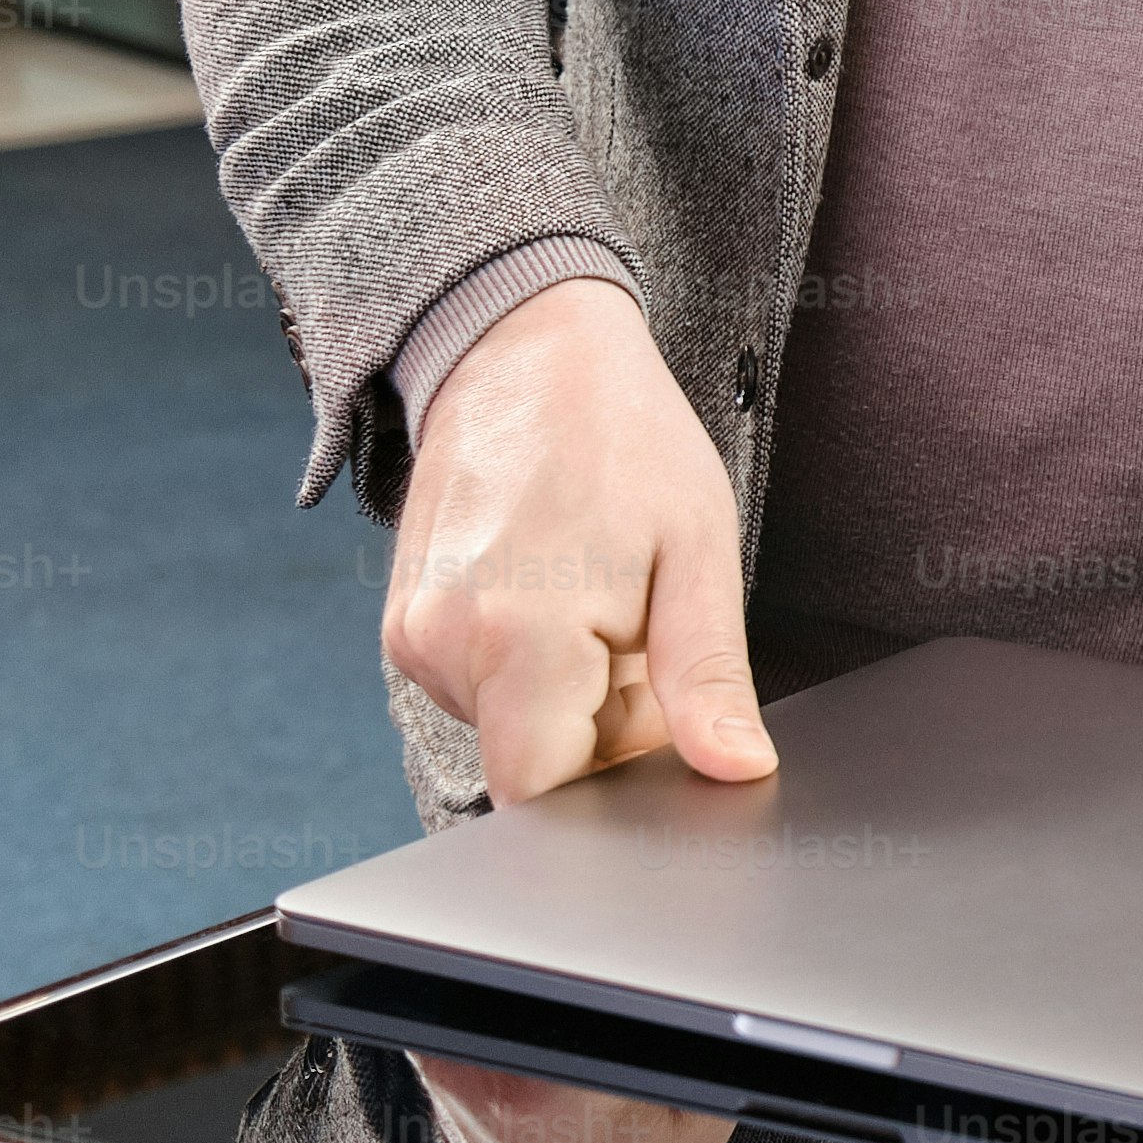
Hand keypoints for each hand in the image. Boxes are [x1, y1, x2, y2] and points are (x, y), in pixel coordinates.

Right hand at [384, 277, 769, 808]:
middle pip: (537, 762)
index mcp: (518, 635)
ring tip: (599, 594)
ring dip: (574, 690)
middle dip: (607, 724)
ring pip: (514, 725)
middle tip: (642, 630)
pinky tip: (558, 593)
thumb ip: (709, 678)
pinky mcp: (404, 628)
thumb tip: (737, 769)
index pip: (546, 793)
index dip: (616, 779)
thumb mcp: (696, 552)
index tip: (661, 722)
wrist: (525, 349)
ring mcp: (413, 638)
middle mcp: (444, 645)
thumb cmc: (621, 435)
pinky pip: (484, 688)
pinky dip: (534, 665)